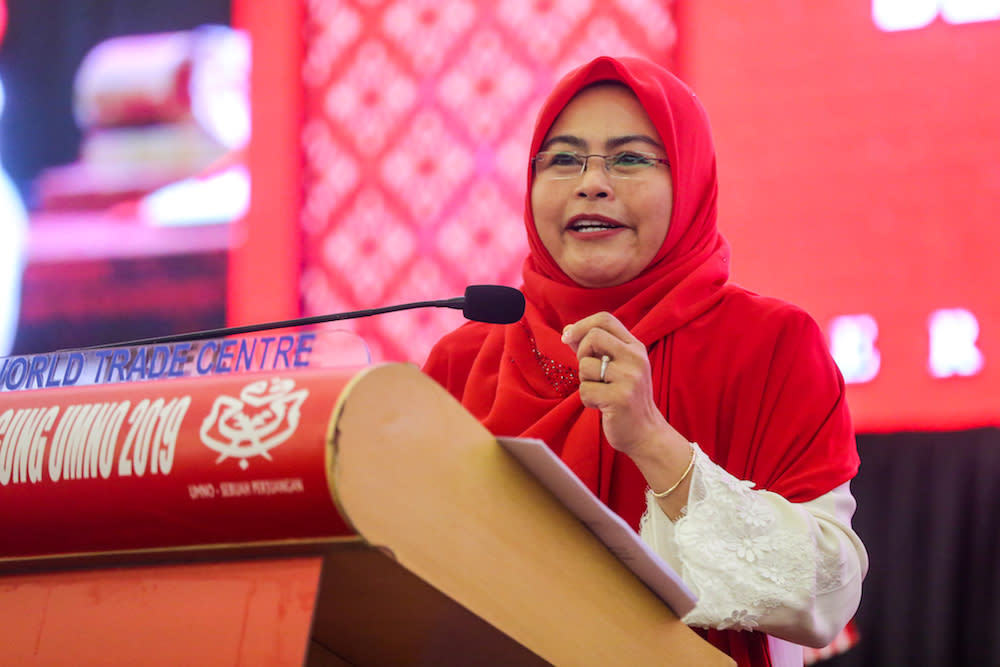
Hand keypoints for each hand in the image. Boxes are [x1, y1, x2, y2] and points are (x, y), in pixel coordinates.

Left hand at [561, 312, 667, 455]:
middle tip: (588, 372)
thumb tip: (568, 330)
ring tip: (600, 392)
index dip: (582, 325)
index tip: (567, 337)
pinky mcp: (620, 398)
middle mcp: (635, 358)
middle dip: (580, 352)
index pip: (605, 319)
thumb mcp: (616, 368)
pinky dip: (587, 400)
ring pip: (585, 366)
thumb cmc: (625, 398)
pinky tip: (602, 406)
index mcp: (635, 347)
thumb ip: (594, 348)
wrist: (646, 433)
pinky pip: (585, 390)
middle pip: (593, 336)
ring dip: (584, 381)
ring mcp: (629, 378)